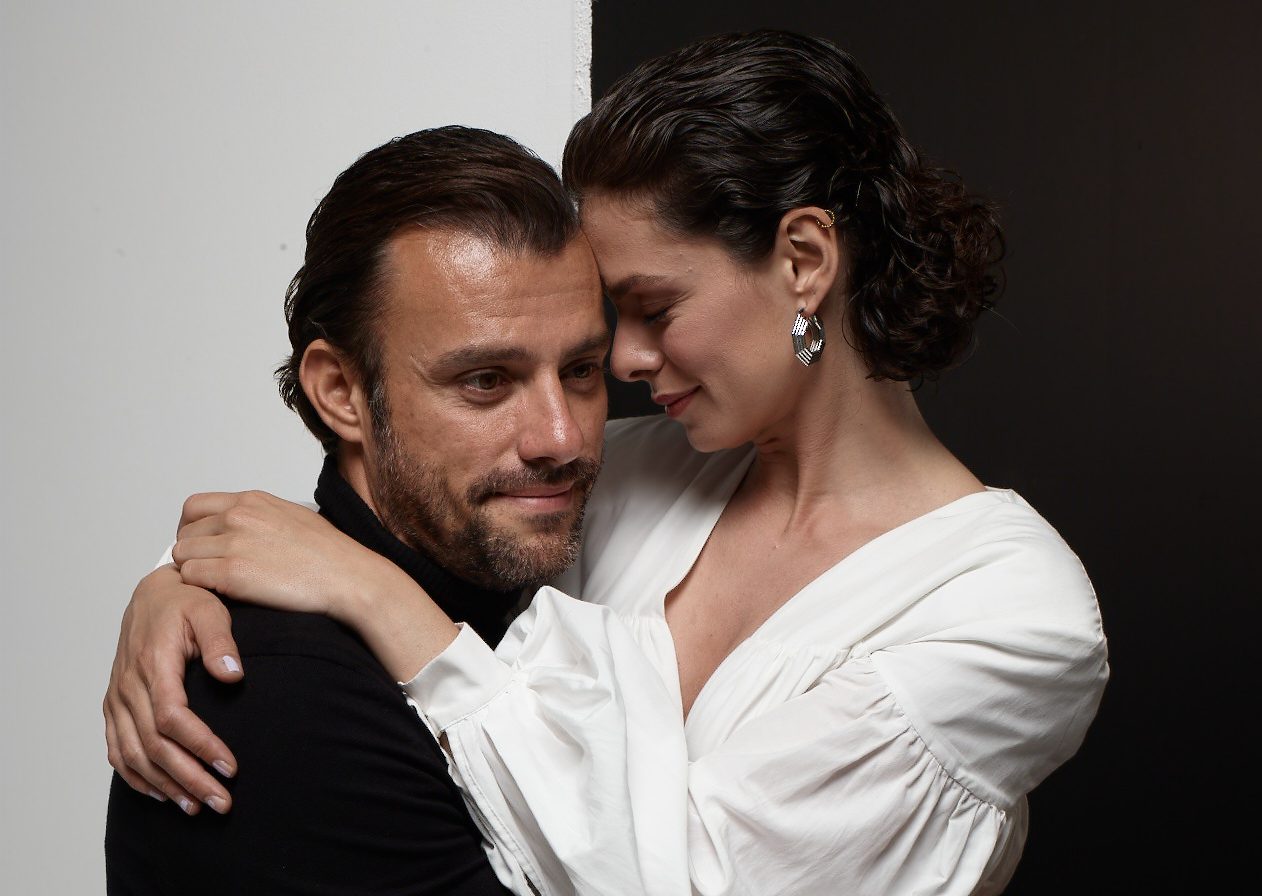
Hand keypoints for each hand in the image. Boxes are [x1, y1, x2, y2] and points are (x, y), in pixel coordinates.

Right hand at [103, 565, 240, 814]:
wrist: (153, 593)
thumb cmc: (187, 600)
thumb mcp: (210, 609)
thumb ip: (221, 641)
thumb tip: (234, 675)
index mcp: (153, 663)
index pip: (172, 718)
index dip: (200, 746)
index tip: (230, 767)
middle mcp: (129, 686)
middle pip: (154, 746)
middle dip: (189, 778)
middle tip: (221, 803)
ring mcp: (118, 698)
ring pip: (133, 755)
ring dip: (165, 786)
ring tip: (196, 807)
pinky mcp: (114, 706)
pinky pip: (117, 751)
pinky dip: (137, 777)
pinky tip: (163, 794)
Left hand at [174, 489, 459, 680]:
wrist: (349, 577)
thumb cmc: (331, 555)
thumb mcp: (295, 517)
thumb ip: (262, 516)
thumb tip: (245, 527)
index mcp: (253, 501)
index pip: (195, 507)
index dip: (192, 529)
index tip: (201, 546)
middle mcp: (239, 515)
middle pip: (185, 532)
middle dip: (192, 552)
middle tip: (209, 572)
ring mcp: (234, 543)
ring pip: (183, 555)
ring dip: (193, 572)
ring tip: (216, 586)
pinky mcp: (232, 573)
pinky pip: (190, 577)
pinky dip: (198, 588)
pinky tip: (221, 595)